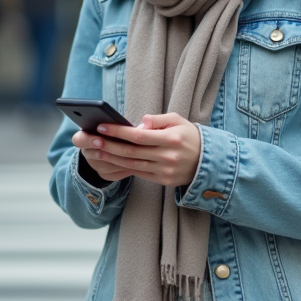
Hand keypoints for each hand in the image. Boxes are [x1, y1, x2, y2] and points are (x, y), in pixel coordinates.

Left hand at [72, 113, 202, 186]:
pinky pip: (139, 173)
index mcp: (172, 139)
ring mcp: (165, 171)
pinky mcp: (163, 181)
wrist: (208, 162)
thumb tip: (139, 123)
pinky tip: (112, 161)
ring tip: (96, 150)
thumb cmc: (190, 136)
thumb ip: (158, 120)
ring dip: (112, 158)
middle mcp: (168, 157)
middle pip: (132, 152)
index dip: (119, 132)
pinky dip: (124, 167)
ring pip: (132, 164)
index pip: (139, 136)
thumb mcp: (178, 121)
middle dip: (109, 145)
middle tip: (92, 139)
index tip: (102, 126)